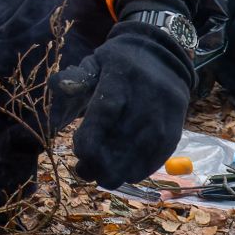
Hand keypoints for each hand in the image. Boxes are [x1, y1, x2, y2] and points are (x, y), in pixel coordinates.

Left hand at [50, 20, 193, 188]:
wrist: (163, 55)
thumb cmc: (118, 63)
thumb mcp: (94, 62)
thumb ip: (75, 77)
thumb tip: (58, 85)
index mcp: (121, 75)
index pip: (106, 111)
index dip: (92, 137)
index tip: (79, 152)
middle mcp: (147, 94)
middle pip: (125, 135)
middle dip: (103, 161)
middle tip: (84, 172)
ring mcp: (165, 111)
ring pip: (144, 148)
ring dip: (122, 170)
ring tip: (102, 179)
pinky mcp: (176, 124)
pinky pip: (161, 152)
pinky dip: (144, 168)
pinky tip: (127, 176)